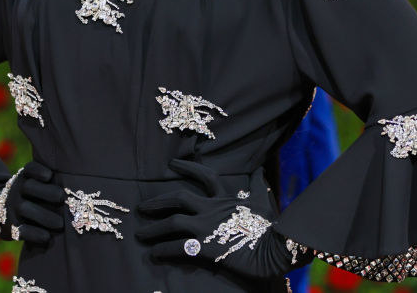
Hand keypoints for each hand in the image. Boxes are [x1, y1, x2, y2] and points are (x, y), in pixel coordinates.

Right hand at [0, 162, 64, 244]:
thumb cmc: (31, 196)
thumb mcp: (34, 184)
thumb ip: (52, 182)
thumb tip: (81, 184)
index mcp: (24, 177)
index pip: (30, 169)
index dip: (38, 170)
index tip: (49, 175)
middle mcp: (16, 190)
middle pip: (29, 187)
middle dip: (47, 192)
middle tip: (62, 198)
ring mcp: (12, 208)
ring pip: (26, 209)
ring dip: (44, 216)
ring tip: (61, 224)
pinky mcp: (11, 227)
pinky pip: (21, 230)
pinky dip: (34, 234)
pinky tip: (47, 237)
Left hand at [137, 160, 298, 278]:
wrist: (275, 249)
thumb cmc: (270, 227)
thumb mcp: (262, 202)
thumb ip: (257, 186)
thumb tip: (260, 170)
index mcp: (224, 198)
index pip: (204, 176)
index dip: (187, 167)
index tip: (172, 163)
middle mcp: (211, 209)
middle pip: (178, 198)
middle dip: (158, 201)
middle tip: (142, 207)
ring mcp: (206, 227)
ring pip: (172, 222)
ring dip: (153, 228)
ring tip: (140, 234)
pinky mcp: (204, 246)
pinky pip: (177, 246)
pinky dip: (162, 249)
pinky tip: (153, 253)